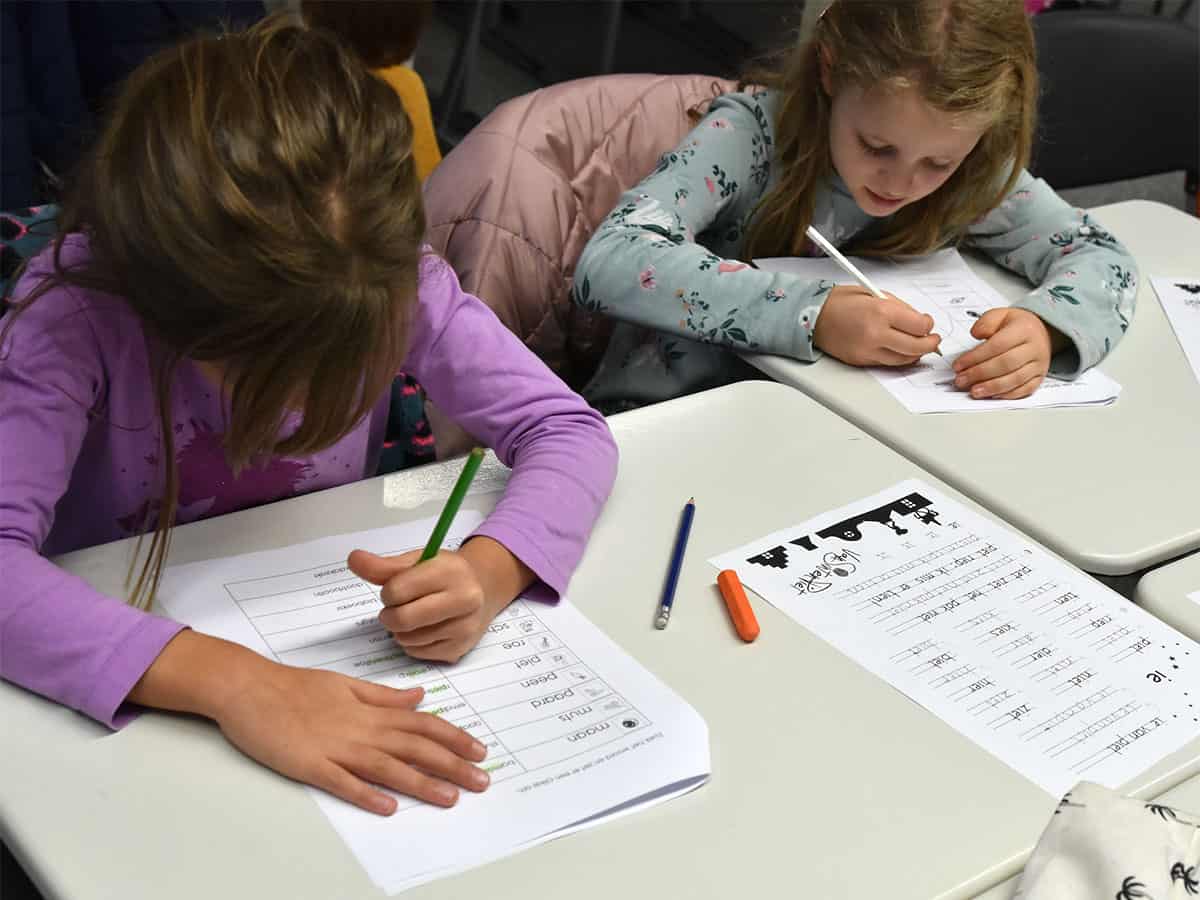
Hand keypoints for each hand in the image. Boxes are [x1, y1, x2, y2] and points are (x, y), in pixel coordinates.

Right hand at [128, 630, 489, 814]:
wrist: (248, 687)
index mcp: (370, 708)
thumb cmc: (295, 685)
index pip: (423, 723)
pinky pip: (343, 782)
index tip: (479, 751)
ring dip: (421, 783)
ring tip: (450, 797)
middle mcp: (361, 727)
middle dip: (452, 765)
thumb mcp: (346, 683)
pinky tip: (388, 807)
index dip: (454, 737)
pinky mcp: (310, 764)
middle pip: (415, 747)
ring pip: (388, 766)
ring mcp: (336, 746)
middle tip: (481, 782)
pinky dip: (366, 793)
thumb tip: (419, 696)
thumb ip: (384, 695)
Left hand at [348, 537, 531, 664]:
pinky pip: (417, 653)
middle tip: (395, 608)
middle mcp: (464, 599)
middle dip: (389, 615)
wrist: (482, 590)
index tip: (396, 590)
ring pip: (407, 639)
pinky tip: (424, 629)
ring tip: (413, 616)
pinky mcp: (459, 649)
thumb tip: (354, 559)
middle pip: (402, 619)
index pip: (397, 590)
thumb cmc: (444, 574)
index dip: (388, 592)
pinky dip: (412, 643)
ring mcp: (464, 627)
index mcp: (450, 571)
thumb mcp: (418, 561)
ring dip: (400, 630)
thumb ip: (384, 565)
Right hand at [812, 286, 941, 365]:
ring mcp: (868, 350)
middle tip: (933, 340)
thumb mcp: (874, 294)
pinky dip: (899, 358)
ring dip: (916, 353)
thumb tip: (919, 322)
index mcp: (881, 312)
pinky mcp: (862, 361)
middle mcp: (876, 334)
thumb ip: (899, 308)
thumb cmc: (840, 302)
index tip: (927, 323)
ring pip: (904, 359)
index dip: (928, 325)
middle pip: (916, 347)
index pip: (919, 326)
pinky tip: (900, 350)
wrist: (813, 317)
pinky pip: (888, 363)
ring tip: (918, 346)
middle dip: (930, 343)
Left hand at [952, 308, 1056, 399]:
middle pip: (1006, 364)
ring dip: (991, 387)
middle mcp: (1035, 348)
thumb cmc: (1018, 326)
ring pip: (1015, 379)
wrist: (1041, 332)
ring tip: (974, 391)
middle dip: (979, 374)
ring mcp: (1039, 364)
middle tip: (961, 380)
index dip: (975, 357)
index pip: (997, 345)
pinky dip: (1007, 394)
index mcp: (1024, 330)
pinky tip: (992, 395)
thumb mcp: (1001, 315)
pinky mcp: (1039, 377)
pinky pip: (1025, 389)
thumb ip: (986, 322)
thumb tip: (976, 334)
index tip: (959, 365)